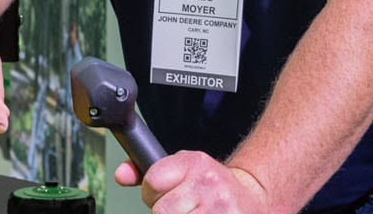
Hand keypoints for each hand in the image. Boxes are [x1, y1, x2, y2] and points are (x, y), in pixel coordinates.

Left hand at [115, 152, 267, 213]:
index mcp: (195, 163)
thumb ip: (145, 171)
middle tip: (181, 209)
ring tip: (190, 213)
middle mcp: (209, 183)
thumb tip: (120, 175)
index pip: (152, 181)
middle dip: (164, 213)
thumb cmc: (209, 186)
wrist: (252, 199)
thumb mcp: (181, 169)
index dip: (151, 193)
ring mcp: (220, 208)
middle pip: (161, 211)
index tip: (162, 194)